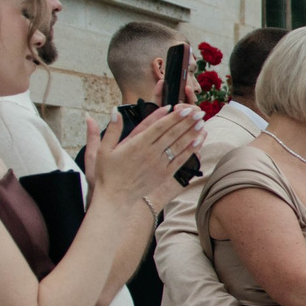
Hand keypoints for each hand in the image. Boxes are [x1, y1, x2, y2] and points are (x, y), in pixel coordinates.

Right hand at [87, 104, 201, 204]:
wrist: (115, 198)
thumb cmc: (107, 173)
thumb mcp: (103, 149)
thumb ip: (112, 129)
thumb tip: (115, 110)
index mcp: (136, 144)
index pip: (158, 126)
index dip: (172, 116)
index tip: (182, 107)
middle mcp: (150, 153)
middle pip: (172, 133)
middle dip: (186, 121)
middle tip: (198, 111)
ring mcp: (159, 164)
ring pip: (178, 145)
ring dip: (191, 132)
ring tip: (201, 121)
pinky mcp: (164, 174)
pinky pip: (180, 160)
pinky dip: (190, 150)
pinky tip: (198, 141)